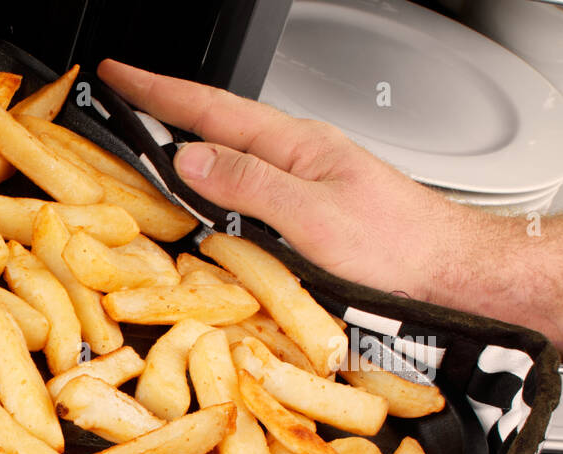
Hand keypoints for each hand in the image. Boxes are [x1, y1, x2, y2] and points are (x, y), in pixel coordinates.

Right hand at [97, 59, 466, 303]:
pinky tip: (204, 193)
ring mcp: (303, 176)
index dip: (158, 92)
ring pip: (229, 152)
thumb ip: (249, 184)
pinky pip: (244, 181)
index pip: (211, 109)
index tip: (119, 76)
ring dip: (186, 144)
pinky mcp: (307, 204)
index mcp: (294, 144)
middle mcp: (297, 154)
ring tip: (147, 144)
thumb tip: (190, 159)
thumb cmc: (394, 244)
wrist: (443, 268)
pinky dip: (212, 179)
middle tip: (120, 103)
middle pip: (215, 123)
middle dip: (163, 110)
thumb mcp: (311, 215)